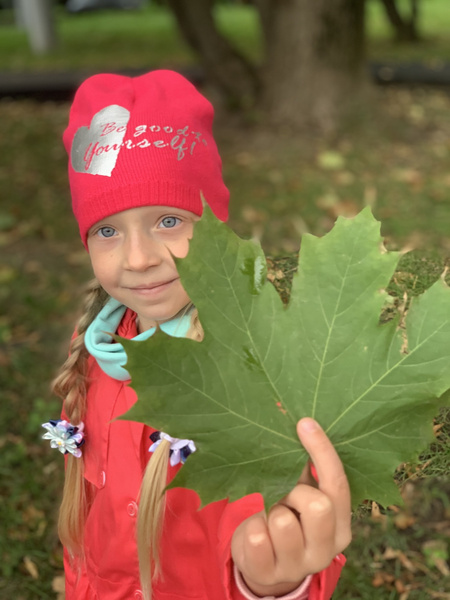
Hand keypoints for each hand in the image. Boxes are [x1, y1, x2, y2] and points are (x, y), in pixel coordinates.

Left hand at [231, 418, 351, 597]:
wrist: (263, 565)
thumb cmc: (286, 518)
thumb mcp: (301, 499)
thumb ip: (307, 472)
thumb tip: (303, 426)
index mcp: (340, 528)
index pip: (338, 486)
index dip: (323, 452)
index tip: (305, 423)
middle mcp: (326, 551)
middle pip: (318, 506)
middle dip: (293, 493)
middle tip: (282, 495)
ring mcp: (298, 566)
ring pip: (282, 522)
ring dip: (270, 512)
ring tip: (269, 518)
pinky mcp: (269, 574)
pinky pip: (257, 538)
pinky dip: (252, 529)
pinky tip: (257, 533)